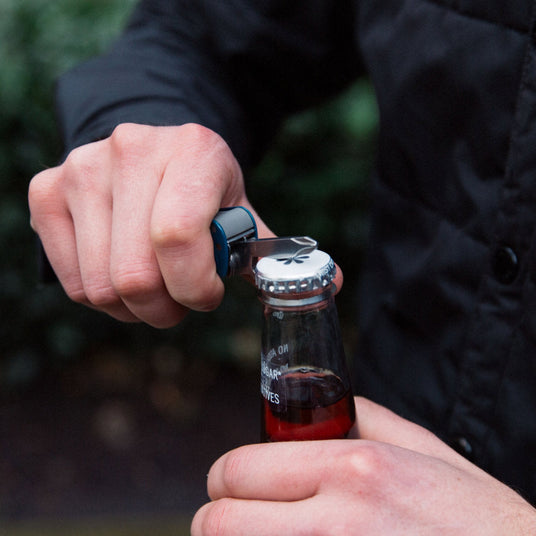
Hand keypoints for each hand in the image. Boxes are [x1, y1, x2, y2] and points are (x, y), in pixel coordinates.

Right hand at [29, 123, 272, 326]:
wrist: (153, 154)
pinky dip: (103, 298)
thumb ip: (271, 253)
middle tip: (181, 300)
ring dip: (135, 308)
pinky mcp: (47, 190)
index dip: (194, 286)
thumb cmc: (202, 193)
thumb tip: (327, 284)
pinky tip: (123, 274)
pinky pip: (72, 283)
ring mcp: (82, 168)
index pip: (177, 237)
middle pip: (136, 276)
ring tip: (155, 287)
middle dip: (166, 309)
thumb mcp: (239, 213)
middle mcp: (132, 149)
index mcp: (194, 150)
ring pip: (102, 288)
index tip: (208, 294)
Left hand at [191, 397, 535, 534]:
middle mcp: (337, 524)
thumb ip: (361, 418)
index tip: (233, 483)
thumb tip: (316, 406)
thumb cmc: (477, 519)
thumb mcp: (423, 450)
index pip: (238, 469)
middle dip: (219, 518)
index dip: (226, 477)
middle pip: (218, 525)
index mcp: (354, 469)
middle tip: (240, 518)